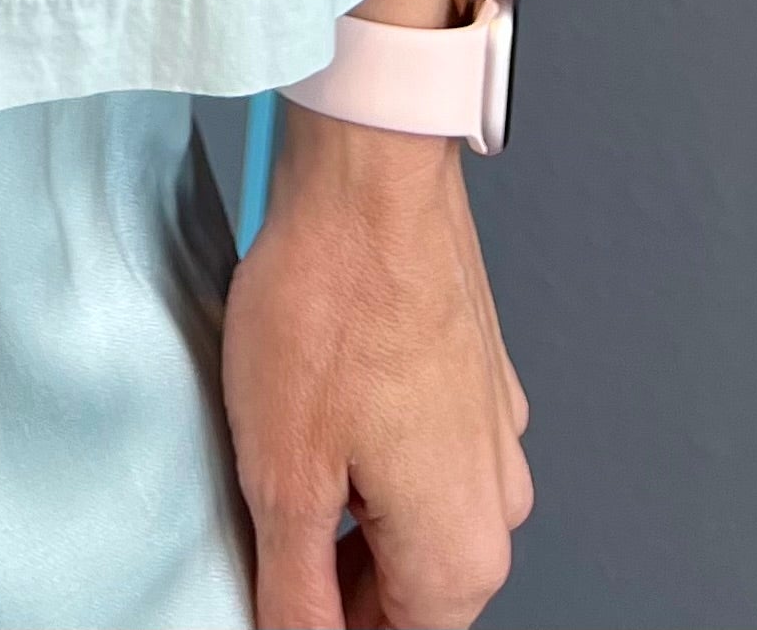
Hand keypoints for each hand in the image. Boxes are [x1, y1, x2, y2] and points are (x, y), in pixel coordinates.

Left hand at [221, 114, 531, 627]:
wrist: (371, 172)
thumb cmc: (330, 302)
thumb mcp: (284, 477)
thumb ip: (296, 592)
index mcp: (462, 551)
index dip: (319, 627)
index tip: (271, 589)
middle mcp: (497, 501)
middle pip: (408, 590)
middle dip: (333, 576)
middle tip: (258, 531)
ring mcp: (493, 432)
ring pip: (413, 515)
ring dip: (348, 511)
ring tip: (276, 458)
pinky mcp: (474, 374)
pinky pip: (422, 445)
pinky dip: (369, 449)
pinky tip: (313, 404)